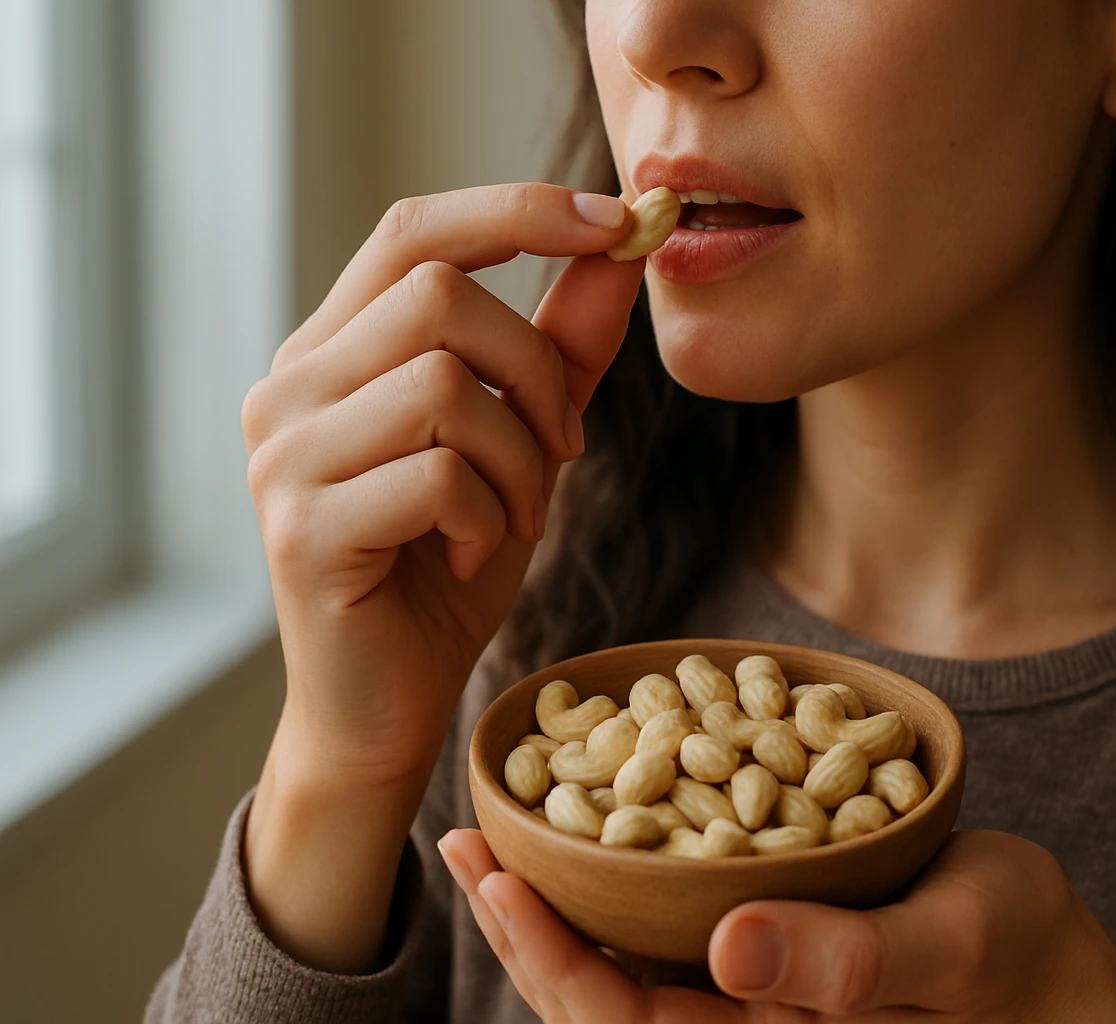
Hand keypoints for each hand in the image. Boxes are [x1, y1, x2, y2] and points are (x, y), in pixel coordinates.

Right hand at [241, 184, 642, 973]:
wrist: (388, 702)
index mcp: (333, 349)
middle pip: (439, 296)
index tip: (620, 221)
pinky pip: (434, 474)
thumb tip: (624, 248)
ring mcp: (283, 456)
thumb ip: (562, 349)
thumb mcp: (522, 444)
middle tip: (564, 450)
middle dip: (538, 372)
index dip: (518, 210)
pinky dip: (488, 513)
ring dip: (520, 459)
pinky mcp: (303, 528)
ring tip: (516, 515)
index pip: (414, 231)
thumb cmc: (449, 564)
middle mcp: (289, 386)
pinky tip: (473, 552)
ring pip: (442, 385)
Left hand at [438, 828, 1115, 1022]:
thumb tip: (727, 946)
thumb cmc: (1026, 964)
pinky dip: (622, 878)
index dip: (550, 961)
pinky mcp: (773, 950)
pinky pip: (674, 926)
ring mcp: (754, 993)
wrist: (1062, 968)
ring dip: (559, 902)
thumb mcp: (952, 953)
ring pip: (627, 965)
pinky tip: (599, 824)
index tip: (496, 877)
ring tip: (501, 832)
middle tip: (466, 840)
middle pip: (601, 1001)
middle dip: (525, 928)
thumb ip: (849, 966)